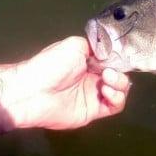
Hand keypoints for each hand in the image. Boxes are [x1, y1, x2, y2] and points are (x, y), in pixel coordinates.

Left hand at [0, 36, 129, 129]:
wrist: (34, 90)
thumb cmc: (51, 65)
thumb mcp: (74, 45)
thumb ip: (94, 46)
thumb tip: (108, 52)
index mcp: (88, 62)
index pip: (112, 61)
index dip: (118, 59)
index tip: (119, 57)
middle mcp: (93, 78)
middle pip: (119, 76)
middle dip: (119, 72)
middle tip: (108, 70)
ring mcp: (95, 95)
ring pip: (120, 91)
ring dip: (119, 83)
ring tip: (106, 79)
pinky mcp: (94, 111)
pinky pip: (115, 106)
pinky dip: (117, 98)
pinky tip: (106, 90)